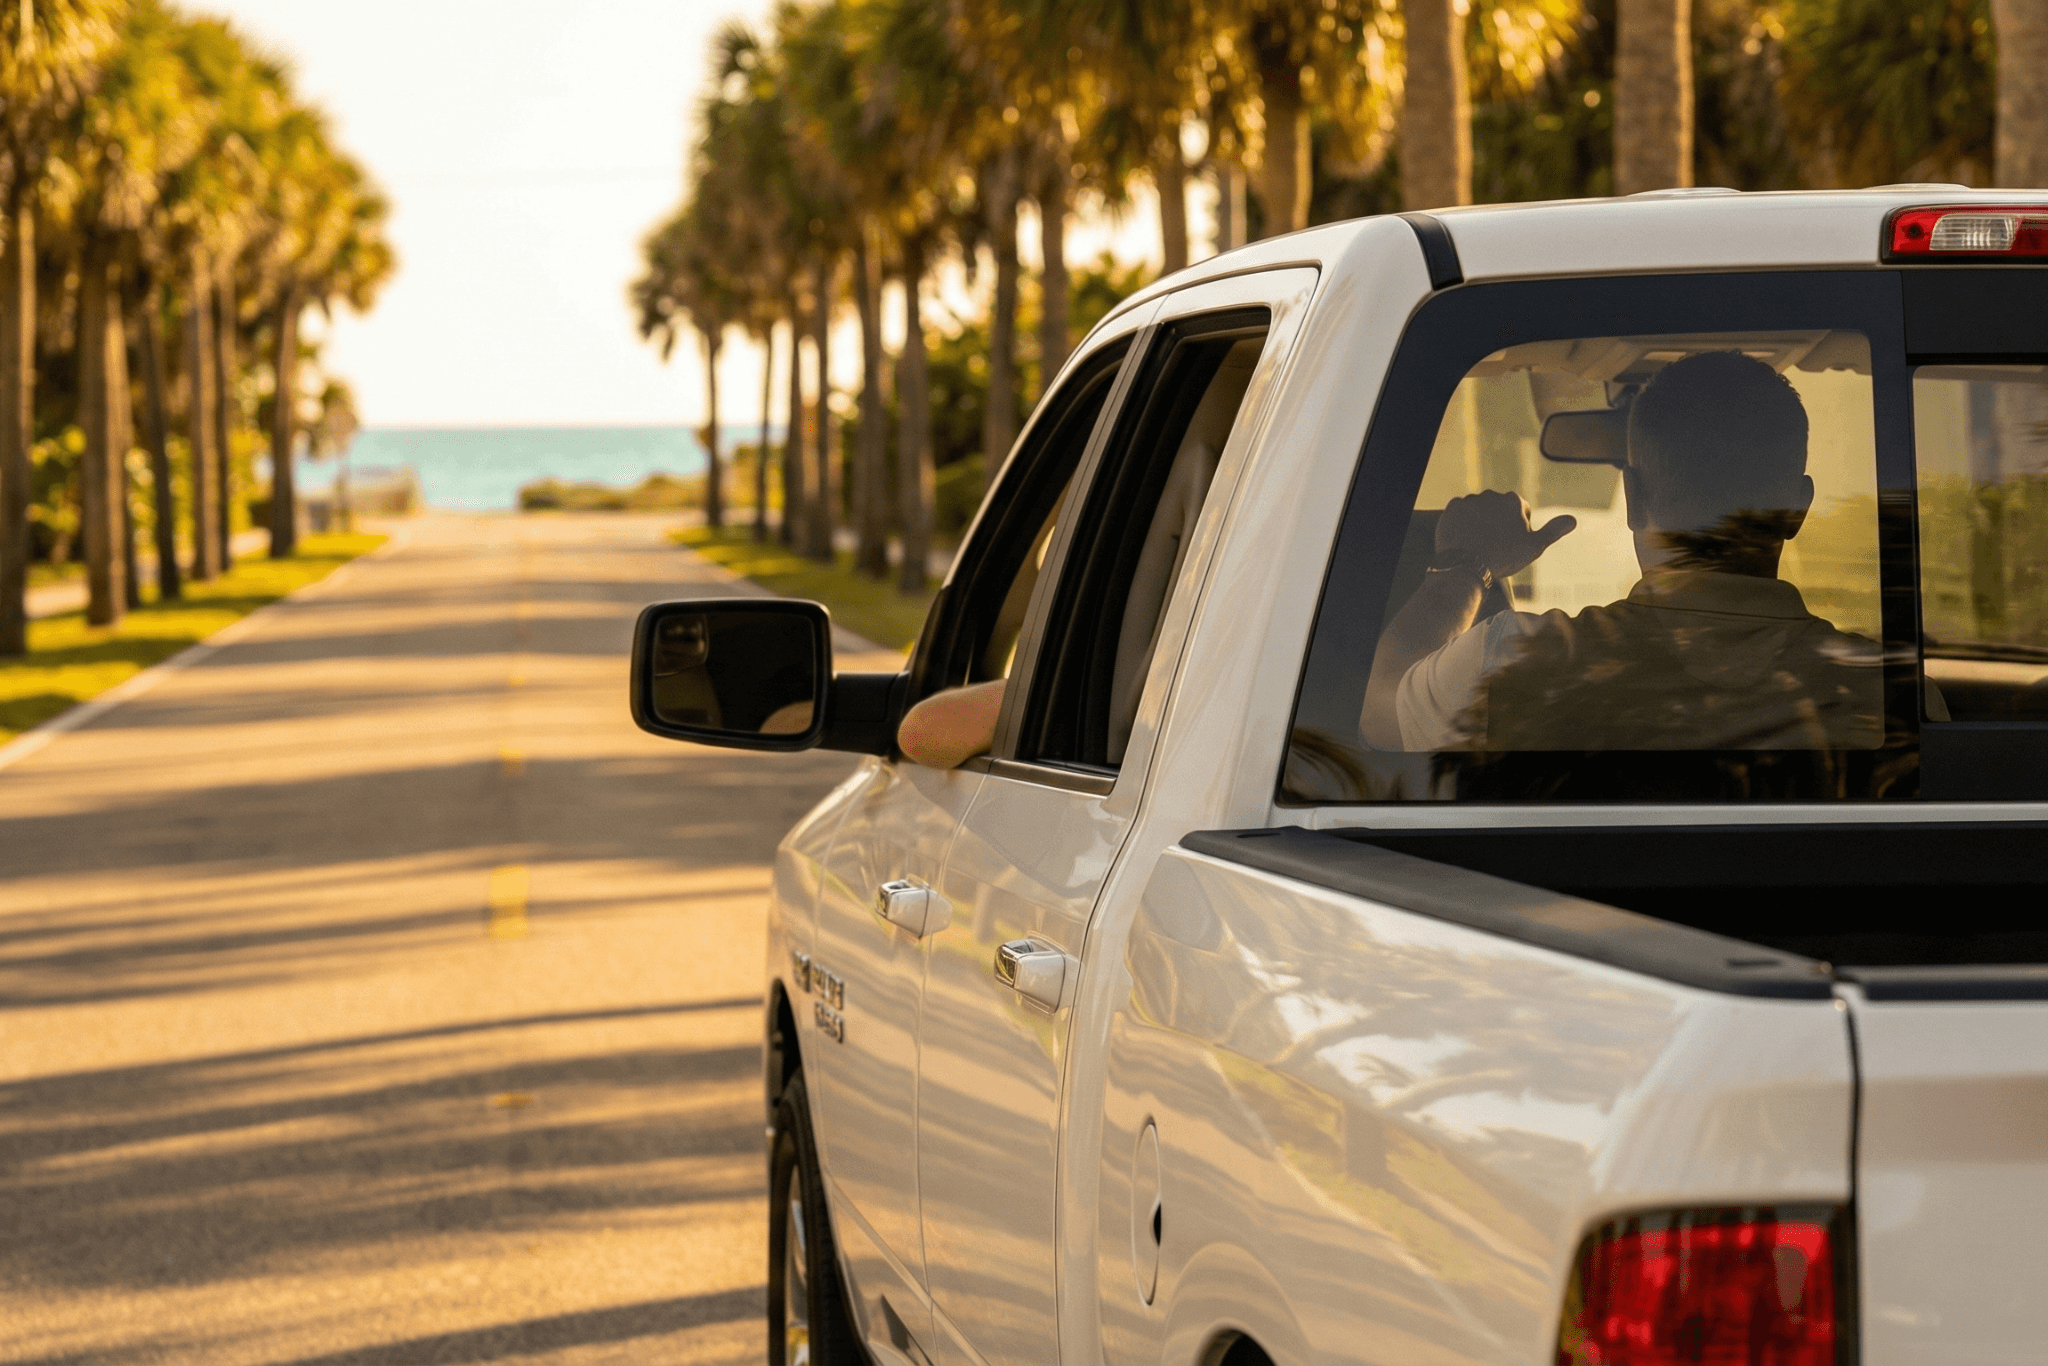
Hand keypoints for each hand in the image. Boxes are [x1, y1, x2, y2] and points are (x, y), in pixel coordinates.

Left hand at [1435, 491, 1575, 579]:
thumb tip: (1573, 520)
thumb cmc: (1503, 557)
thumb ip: (1553, 530)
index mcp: (1513, 501)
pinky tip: (1464, 539)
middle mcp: (1491, 495)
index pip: (1520, 511)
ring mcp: (1470, 500)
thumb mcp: (1534, 546)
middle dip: (1498, 523)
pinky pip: (1459, 513)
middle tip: (1494, 545)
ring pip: (1478, 511)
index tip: (1511, 544)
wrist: (1467, 566)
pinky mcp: (1452, 508)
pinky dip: (1462, 523)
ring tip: (1478, 544)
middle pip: (1498, 509)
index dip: (1518, 529)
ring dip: (1479, 522)